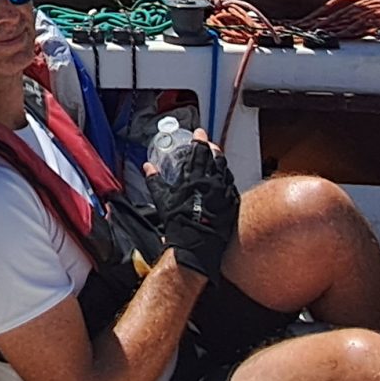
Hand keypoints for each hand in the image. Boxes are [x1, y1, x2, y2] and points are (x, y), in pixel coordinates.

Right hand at [148, 137, 238, 279]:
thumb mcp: (162, 200)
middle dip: (211, 147)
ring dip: (220, 160)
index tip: (199, 134)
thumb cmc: (178, 224)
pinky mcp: (231, 203)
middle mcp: (211, 183)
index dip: (199, 140)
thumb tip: (147, 167)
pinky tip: (223, 177)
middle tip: (207, 143)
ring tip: (216, 156)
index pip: (199, 152)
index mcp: (194, 179)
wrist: (194, 247)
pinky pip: (231, 184)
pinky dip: (226, 177)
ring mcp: (224, 193)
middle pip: (215, 157)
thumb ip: (155, 181)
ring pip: (225, 169)